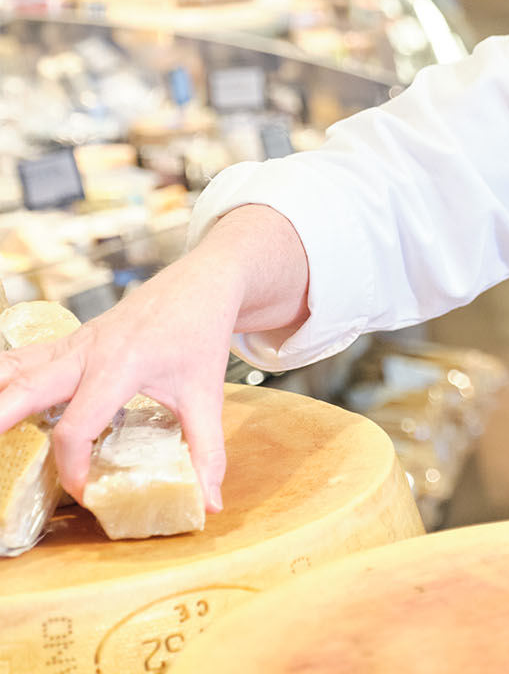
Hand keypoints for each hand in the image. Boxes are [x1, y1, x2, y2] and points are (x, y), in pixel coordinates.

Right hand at [0, 203, 309, 513]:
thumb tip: (211, 503)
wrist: (204, 282)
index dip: (73, 465)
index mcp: (122, 365)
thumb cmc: (202, 334)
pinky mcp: (70, 341)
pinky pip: (24, 358)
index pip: (78, 425)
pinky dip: (4, 377)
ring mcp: (74, 343)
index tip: (84, 491)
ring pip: (16, 365)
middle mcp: (88, 352)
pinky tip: (1, 395)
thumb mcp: (208, 394)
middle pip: (27, 386)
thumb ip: (207, 450)